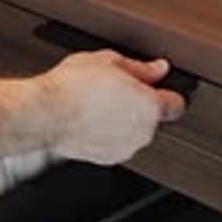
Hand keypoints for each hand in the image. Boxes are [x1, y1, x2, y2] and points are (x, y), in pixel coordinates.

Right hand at [45, 49, 184, 164]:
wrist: (45, 114)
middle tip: (116, 90)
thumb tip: (156, 69)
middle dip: (138, 106)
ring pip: (132, 133)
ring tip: (97, 104)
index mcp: (150, 107)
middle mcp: (142, 133)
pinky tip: (89, 119)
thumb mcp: (109, 61)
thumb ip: (140, 68)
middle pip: (151, 119)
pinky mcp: (105, 159)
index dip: (166, 95)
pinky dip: (107, 135)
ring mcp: (124, 149)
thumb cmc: (73, 88)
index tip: (156, 89)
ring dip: (122, 121)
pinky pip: (115, 144)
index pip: (176, 105)